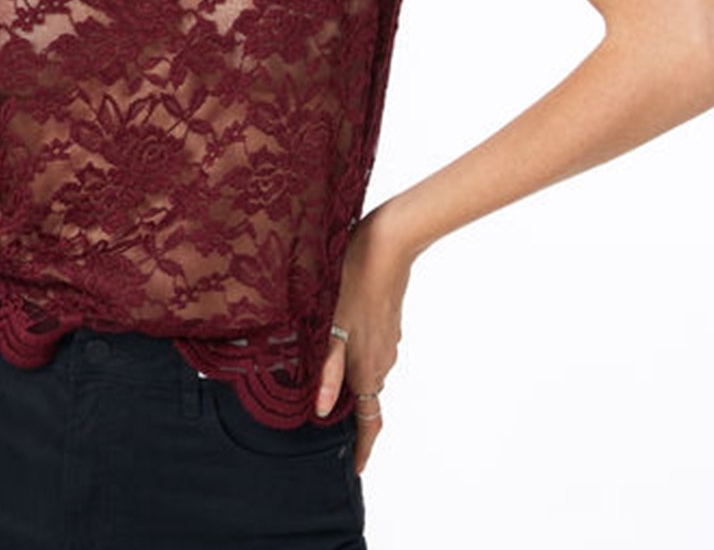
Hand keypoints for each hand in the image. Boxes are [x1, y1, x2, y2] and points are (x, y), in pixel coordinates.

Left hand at [316, 205, 413, 474]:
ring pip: (368, 370)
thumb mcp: (333, 326)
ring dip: (350, 379)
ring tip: (325, 379)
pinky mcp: (388, 321)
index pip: (370, 422)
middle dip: (350, 412)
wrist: (389, 243)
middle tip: (324, 421)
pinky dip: (356, 355)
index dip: (364, 449)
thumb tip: (324, 410)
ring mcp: (388, 340)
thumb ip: (329, 370)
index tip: (357, 470)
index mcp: (368, 368)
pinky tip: (338, 339)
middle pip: (366, 398)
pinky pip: (372, 350)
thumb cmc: (354, 280)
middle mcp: (382, 360)